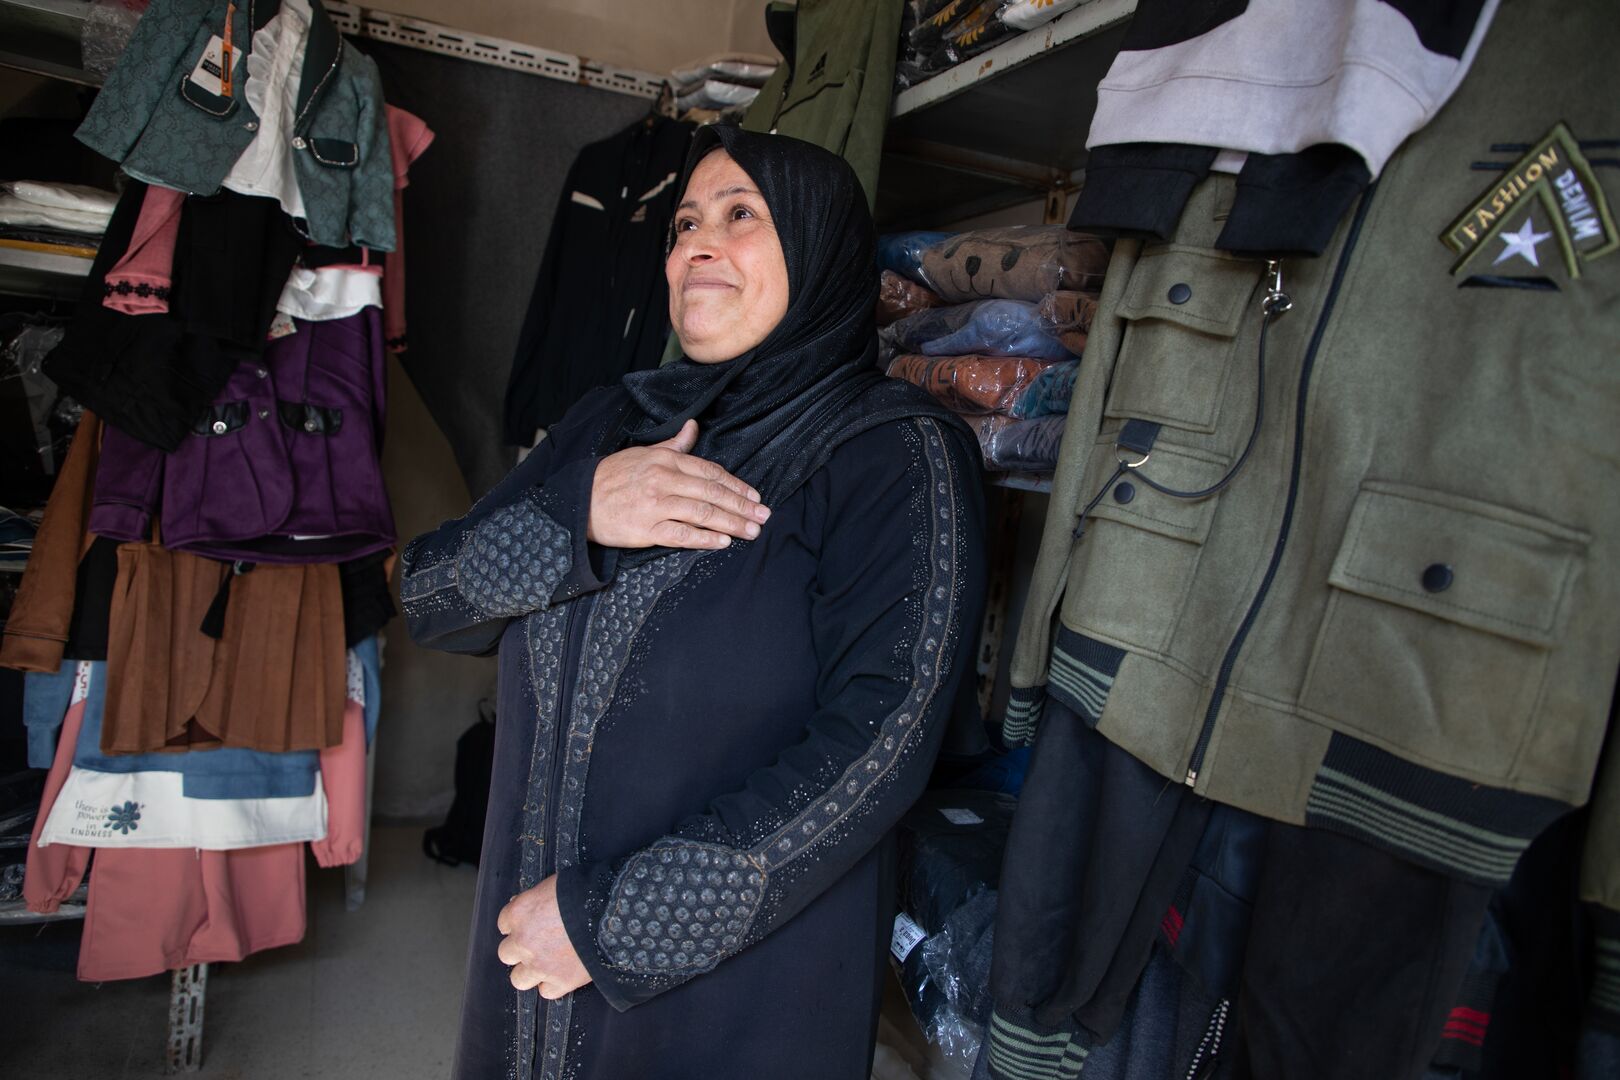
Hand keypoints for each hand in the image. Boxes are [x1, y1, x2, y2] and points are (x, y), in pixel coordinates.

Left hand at [495, 876, 592, 999]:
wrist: (611, 914)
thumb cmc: (586, 892)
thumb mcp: (555, 885)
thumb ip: (537, 899)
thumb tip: (530, 907)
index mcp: (520, 913)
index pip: (504, 923)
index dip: (518, 924)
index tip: (528, 925)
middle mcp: (524, 941)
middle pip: (506, 953)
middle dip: (520, 949)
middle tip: (536, 944)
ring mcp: (540, 965)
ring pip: (518, 978)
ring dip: (530, 972)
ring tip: (545, 964)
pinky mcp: (560, 981)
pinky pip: (546, 991)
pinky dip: (553, 985)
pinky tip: (562, 974)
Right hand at [588, 419, 770, 549]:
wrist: (579, 500)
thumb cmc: (613, 477)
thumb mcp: (644, 453)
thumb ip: (673, 445)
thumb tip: (693, 426)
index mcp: (666, 460)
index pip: (711, 472)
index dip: (737, 485)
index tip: (755, 496)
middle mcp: (664, 480)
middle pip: (713, 493)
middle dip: (742, 506)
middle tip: (763, 516)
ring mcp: (656, 505)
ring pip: (703, 514)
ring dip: (732, 523)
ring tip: (752, 531)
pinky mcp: (647, 529)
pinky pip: (682, 534)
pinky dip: (705, 539)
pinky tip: (723, 542)